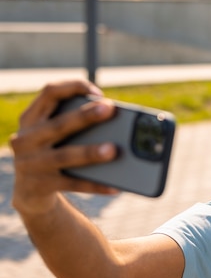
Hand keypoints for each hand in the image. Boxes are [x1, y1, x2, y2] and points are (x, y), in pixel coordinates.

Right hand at [10, 80, 118, 214]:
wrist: (28, 190)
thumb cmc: (52, 151)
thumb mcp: (53, 133)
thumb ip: (74, 122)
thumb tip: (117, 121)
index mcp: (32, 118)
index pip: (50, 92)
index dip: (73, 87)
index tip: (99, 92)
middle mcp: (27, 138)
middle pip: (59, 124)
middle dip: (85, 115)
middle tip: (110, 108)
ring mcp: (31, 163)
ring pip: (65, 156)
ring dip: (90, 152)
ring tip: (113, 149)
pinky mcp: (40, 185)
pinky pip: (72, 184)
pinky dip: (95, 185)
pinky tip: (115, 186)